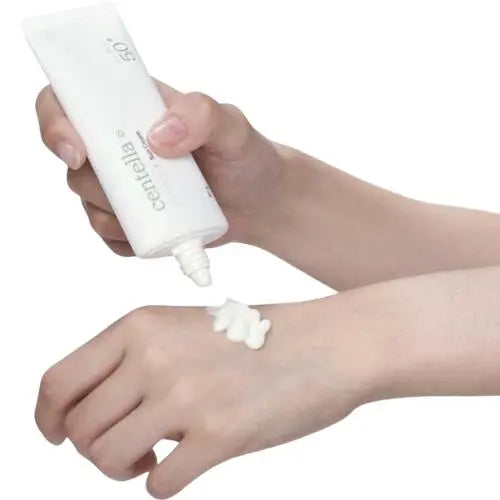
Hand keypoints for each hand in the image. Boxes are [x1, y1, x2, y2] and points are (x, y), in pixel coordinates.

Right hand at [35, 81, 283, 255]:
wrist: (260, 203)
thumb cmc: (246, 158)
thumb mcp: (233, 127)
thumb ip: (202, 115)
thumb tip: (158, 136)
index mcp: (133, 110)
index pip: (69, 103)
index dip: (56, 123)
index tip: (78, 151)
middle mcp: (120, 147)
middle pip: (75, 165)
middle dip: (99, 183)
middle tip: (144, 186)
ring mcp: (124, 188)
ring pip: (89, 204)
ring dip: (116, 215)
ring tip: (163, 210)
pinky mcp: (134, 221)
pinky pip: (111, 237)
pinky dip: (129, 241)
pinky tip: (159, 234)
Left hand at [35, 302, 374, 497]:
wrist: (323, 344)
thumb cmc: (255, 337)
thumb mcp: (182, 328)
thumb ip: (134, 360)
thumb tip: (94, 412)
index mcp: (140, 325)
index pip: (58, 381)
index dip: (47, 418)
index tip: (57, 435)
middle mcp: (155, 357)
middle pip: (80, 429)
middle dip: (95, 448)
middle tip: (130, 446)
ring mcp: (186, 395)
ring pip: (107, 460)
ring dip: (125, 468)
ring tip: (155, 454)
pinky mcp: (219, 435)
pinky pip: (158, 485)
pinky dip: (163, 482)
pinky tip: (187, 461)